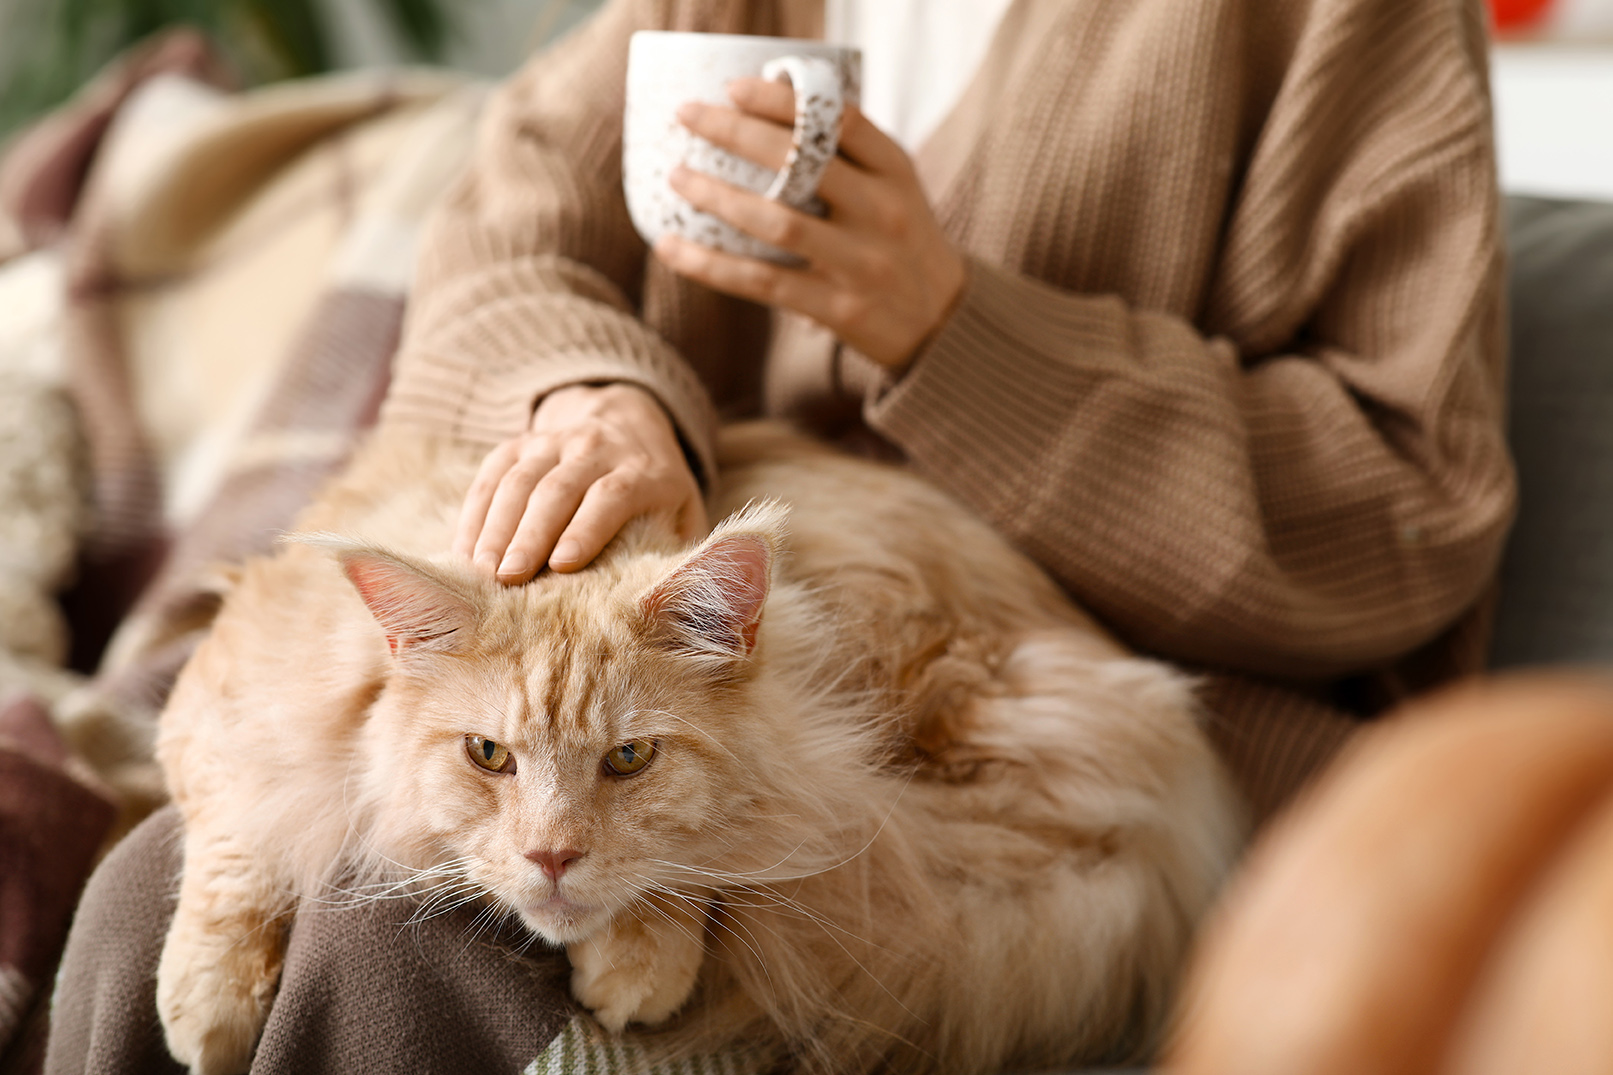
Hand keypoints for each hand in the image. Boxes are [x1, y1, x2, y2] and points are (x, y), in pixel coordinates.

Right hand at [453, 383, 705, 582]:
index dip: (587, 528)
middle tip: (507, 579)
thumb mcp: (682, 516)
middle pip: (557, 489)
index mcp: (643, 470)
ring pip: (519, 481)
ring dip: (496, 527)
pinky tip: (463, 552)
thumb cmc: (656, 494)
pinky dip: (474, 513)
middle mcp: (596, 448)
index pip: (612, 495)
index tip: (563, 566)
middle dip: (530, 535)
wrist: (627, 423)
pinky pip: (491, 475)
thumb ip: (679, 554)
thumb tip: (669, 607)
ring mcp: (554, 441)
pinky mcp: (519, 443)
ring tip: (480, 571)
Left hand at [655, 77, 966, 371]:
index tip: (734, 89)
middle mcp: (882, 213)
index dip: (783, 100)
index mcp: (896, 172)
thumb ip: (848, 155)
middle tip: (687, 116)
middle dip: (735, 133)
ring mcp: (861, 263)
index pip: (839, 121)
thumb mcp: (894, 188)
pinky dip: (712, 266)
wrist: (943, 321)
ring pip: (776, 223)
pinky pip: (762, 283)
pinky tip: (672, 248)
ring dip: (718, 197)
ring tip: (678, 177)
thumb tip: (765, 114)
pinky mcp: (839, 308)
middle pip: (800, 163)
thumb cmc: (901, 241)